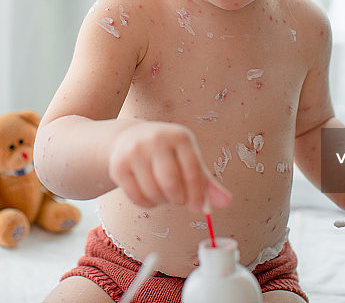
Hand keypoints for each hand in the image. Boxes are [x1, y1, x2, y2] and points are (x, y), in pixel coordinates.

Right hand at [108, 121, 231, 211]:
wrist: (130, 138)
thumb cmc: (168, 153)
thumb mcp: (189, 159)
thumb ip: (207, 182)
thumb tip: (226, 202)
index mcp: (179, 136)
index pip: (193, 170)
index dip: (197, 194)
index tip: (199, 209)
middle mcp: (156, 139)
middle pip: (170, 183)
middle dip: (178, 199)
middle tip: (178, 200)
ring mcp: (134, 151)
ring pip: (153, 192)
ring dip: (162, 202)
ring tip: (164, 194)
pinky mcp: (118, 165)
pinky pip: (136, 197)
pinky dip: (147, 204)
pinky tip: (150, 195)